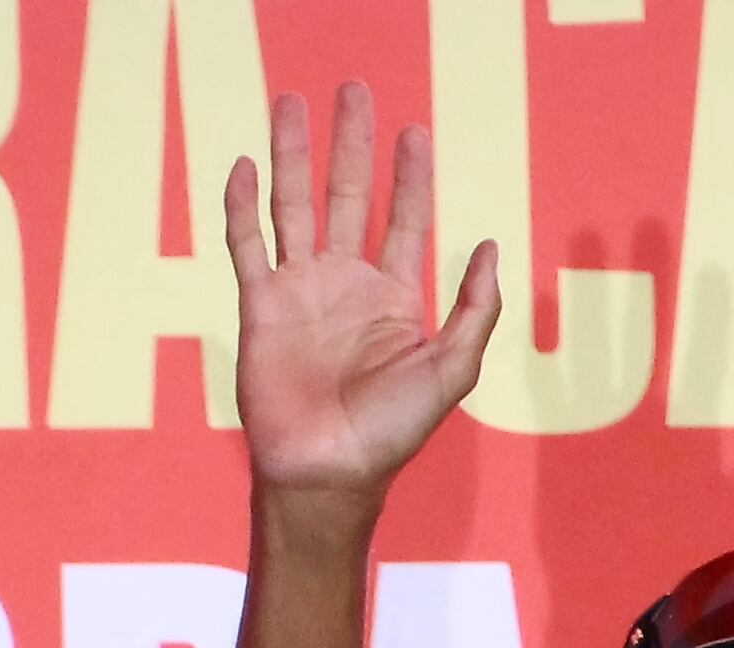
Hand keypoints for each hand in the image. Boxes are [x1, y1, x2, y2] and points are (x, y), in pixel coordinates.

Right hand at [222, 83, 505, 496]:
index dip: (412, 176)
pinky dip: (241, 205)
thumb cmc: (392, 432)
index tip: (415, 132)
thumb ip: (475, 310)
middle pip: (350, 197)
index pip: (407, 220)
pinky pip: (247, 244)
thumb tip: (492, 246)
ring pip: (294, 205)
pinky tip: (242, 163)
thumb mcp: (452, 370)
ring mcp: (302, 293)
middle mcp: (347, 287)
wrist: (328, 471)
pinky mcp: (260, 307)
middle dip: (352, 145)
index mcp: (395, 299)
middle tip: (355, 91)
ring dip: (293, 154)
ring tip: (291, 102)